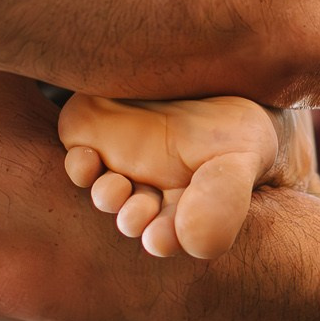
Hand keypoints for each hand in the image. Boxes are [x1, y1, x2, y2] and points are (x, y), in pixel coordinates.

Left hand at [58, 94, 312, 258]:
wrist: (216, 75)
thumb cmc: (236, 126)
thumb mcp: (242, 160)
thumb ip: (224, 200)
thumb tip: (194, 244)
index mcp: (183, 205)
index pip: (169, 233)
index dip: (164, 239)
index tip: (162, 239)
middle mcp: (146, 189)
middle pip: (132, 215)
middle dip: (133, 219)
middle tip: (139, 215)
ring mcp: (116, 162)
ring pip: (103, 190)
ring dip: (107, 195)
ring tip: (116, 190)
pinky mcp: (91, 132)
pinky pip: (77, 156)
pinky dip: (79, 164)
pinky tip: (85, 160)